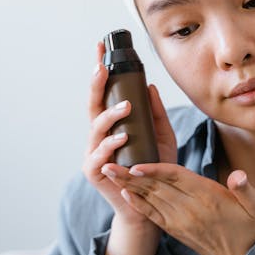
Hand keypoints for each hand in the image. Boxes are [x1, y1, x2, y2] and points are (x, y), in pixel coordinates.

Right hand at [82, 40, 177, 227]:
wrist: (151, 206)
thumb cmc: (153, 169)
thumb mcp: (161, 137)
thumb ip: (156, 115)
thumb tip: (151, 87)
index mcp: (112, 125)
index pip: (104, 93)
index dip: (100, 72)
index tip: (101, 48)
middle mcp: (99, 136)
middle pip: (93, 105)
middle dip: (96, 84)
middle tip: (103, 67)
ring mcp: (93, 154)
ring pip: (96, 128)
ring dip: (110, 115)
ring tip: (126, 107)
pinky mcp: (94, 172)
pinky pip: (99, 155)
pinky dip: (110, 145)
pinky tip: (122, 137)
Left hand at [101, 162, 254, 254]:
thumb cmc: (247, 226)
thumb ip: (245, 188)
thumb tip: (239, 176)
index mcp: (207, 197)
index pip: (177, 179)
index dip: (155, 170)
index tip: (136, 164)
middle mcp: (188, 209)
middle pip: (156, 187)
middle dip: (130, 175)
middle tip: (108, 163)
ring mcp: (178, 220)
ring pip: (150, 198)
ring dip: (128, 185)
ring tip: (109, 172)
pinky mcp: (173, 228)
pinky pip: (151, 214)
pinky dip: (137, 204)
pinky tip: (124, 193)